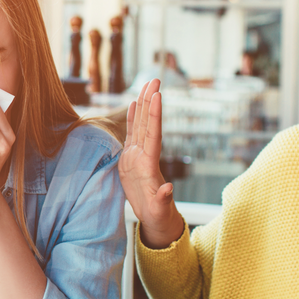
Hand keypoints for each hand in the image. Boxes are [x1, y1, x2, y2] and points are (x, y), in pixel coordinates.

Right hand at [120, 80, 182, 247]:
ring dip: (143, 105)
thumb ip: (162, 199)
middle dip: (150, 102)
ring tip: (145, 85)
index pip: (153, 135)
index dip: (154, 115)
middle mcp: (145, 155)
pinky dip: (132, 119)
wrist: (155, 219)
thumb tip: (167, 189)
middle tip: (154, 79)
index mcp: (150, 164)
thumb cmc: (158, 216)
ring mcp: (138, 155)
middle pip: (148, 123)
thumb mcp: (160, 210)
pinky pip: (131, 134)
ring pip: (141, 125)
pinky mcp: (131, 159)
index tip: (157, 95)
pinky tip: (133, 104)